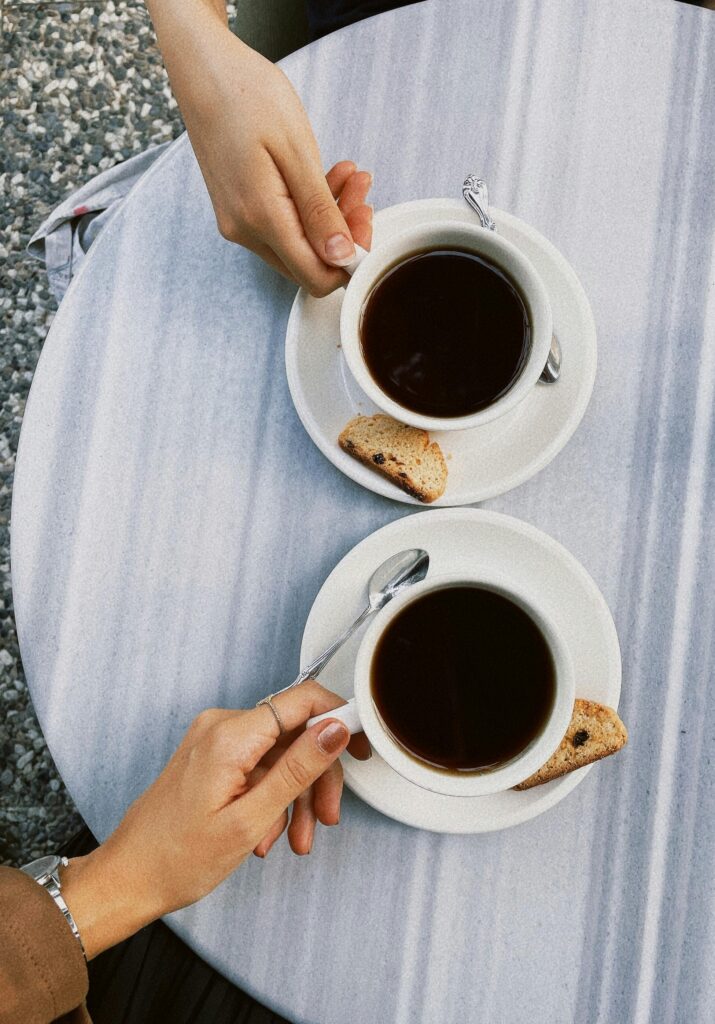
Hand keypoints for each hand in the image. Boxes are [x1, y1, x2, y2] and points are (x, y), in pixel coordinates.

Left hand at [61, 681, 368, 958]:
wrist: (129, 878)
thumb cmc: (177, 857)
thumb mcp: (251, 819)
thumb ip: (297, 769)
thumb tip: (335, 729)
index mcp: (230, 734)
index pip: (303, 700)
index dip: (340, 718)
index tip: (362, 747)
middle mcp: (221, 726)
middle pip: (295, 733)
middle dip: (316, 777)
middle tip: (326, 818)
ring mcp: (215, 740)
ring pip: (280, 754)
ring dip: (295, 796)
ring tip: (296, 839)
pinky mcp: (213, 756)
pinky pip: (259, 765)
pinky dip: (272, 796)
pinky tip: (268, 833)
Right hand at [147, 0, 372, 294]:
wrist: (203, 69)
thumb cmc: (247, 95)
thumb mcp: (296, 150)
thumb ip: (319, 210)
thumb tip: (341, 257)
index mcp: (260, 218)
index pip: (315, 277)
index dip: (350, 261)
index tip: (368, 219)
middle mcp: (244, 230)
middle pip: (308, 264)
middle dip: (344, 234)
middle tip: (362, 191)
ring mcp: (238, 223)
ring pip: (298, 244)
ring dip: (330, 216)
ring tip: (350, 174)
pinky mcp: (238, 211)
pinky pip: (283, 226)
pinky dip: (309, 208)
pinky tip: (326, 175)